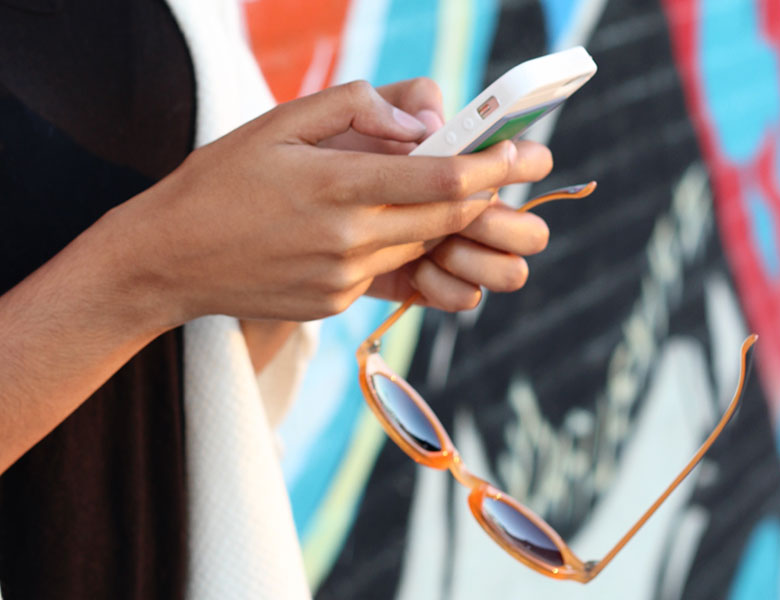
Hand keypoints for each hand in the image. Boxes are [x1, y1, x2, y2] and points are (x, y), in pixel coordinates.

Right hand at [115, 80, 549, 323]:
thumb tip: (420, 121)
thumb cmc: (220, 182)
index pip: (439, 181)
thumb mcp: (278, 123)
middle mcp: (347, 240)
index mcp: (335, 186)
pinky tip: (380, 227)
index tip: (523, 154)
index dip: (490, 167)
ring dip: (443, 222)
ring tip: (450, 195)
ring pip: (420, 247)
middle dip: (486, 196)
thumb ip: (354, 108)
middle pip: (445, 221)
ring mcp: (343, 279)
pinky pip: (387, 272)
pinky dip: (400, 246)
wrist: (170, 260)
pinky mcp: (336, 303)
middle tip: (514, 173)